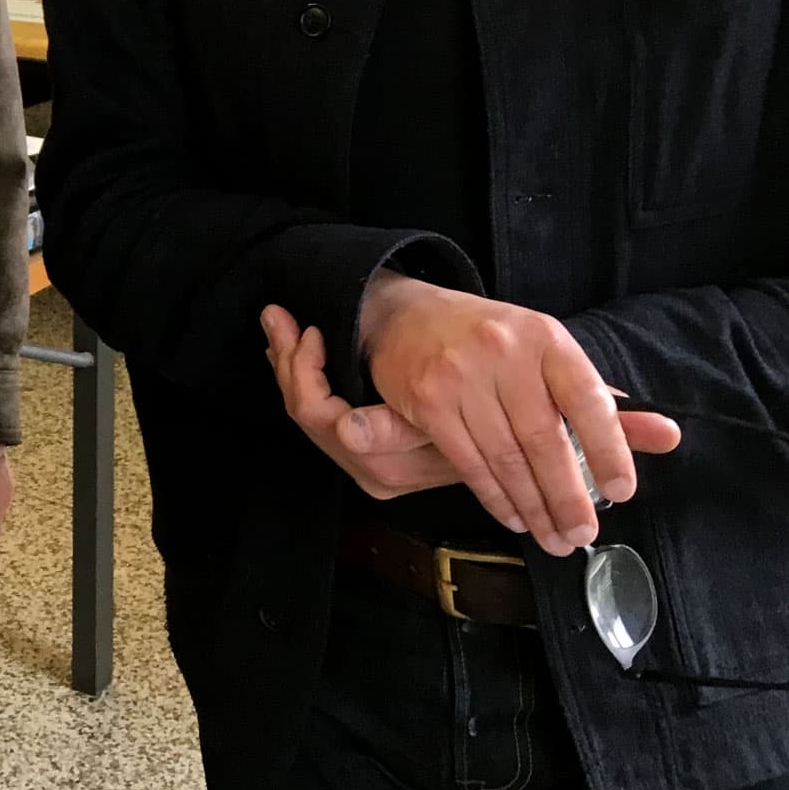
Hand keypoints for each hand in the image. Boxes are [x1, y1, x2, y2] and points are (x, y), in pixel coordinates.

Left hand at [263, 306, 469, 497]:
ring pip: (309, 415)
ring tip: (278, 320)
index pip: (324, 422)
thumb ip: (396, 429)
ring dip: (291, 366)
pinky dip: (305, 376)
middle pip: (310, 419)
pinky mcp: (370, 456)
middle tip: (276, 316)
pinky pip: (319, 416)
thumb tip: (345, 430)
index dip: (306, 376)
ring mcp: (370, 467)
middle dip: (289, 363)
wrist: (513, 408)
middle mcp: (375, 474)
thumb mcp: (443, 410)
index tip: (309, 331)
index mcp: (391, 467)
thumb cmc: (477, 396)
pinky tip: (294, 346)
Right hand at [356, 274, 682, 555]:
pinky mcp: (427, 401)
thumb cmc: (491, 341)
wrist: (404, 315)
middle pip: (544, 439)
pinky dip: (495, 497)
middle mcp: (503, 353)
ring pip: (505, 458)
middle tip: (583, 534)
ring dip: (533, 507)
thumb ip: (600, 398)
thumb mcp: (548, 353)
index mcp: (545, 339)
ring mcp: (460, 376)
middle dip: (567, 497)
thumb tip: (666, 435)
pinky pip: (468, 462)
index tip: (622, 491)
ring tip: (554, 538)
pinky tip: (514, 516)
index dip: (609, 448)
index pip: (586, 398)